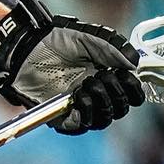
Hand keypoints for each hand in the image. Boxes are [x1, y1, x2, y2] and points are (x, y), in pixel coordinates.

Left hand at [0, 0, 144, 133]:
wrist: (28, 46)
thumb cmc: (56, 40)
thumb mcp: (91, 38)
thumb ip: (115, 49)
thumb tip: (135, 66)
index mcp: (107, 77)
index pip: (131, 95)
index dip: (133, 89)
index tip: (125, 75)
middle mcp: (95, 94)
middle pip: (120, 110)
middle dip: (117, 94)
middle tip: (102, 75)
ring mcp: (78, 106)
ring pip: (104, 120)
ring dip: (103, 103)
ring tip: (88, 83)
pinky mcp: (61, 115)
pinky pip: (82, 125)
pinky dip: (87, 112)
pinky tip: (80, 95)